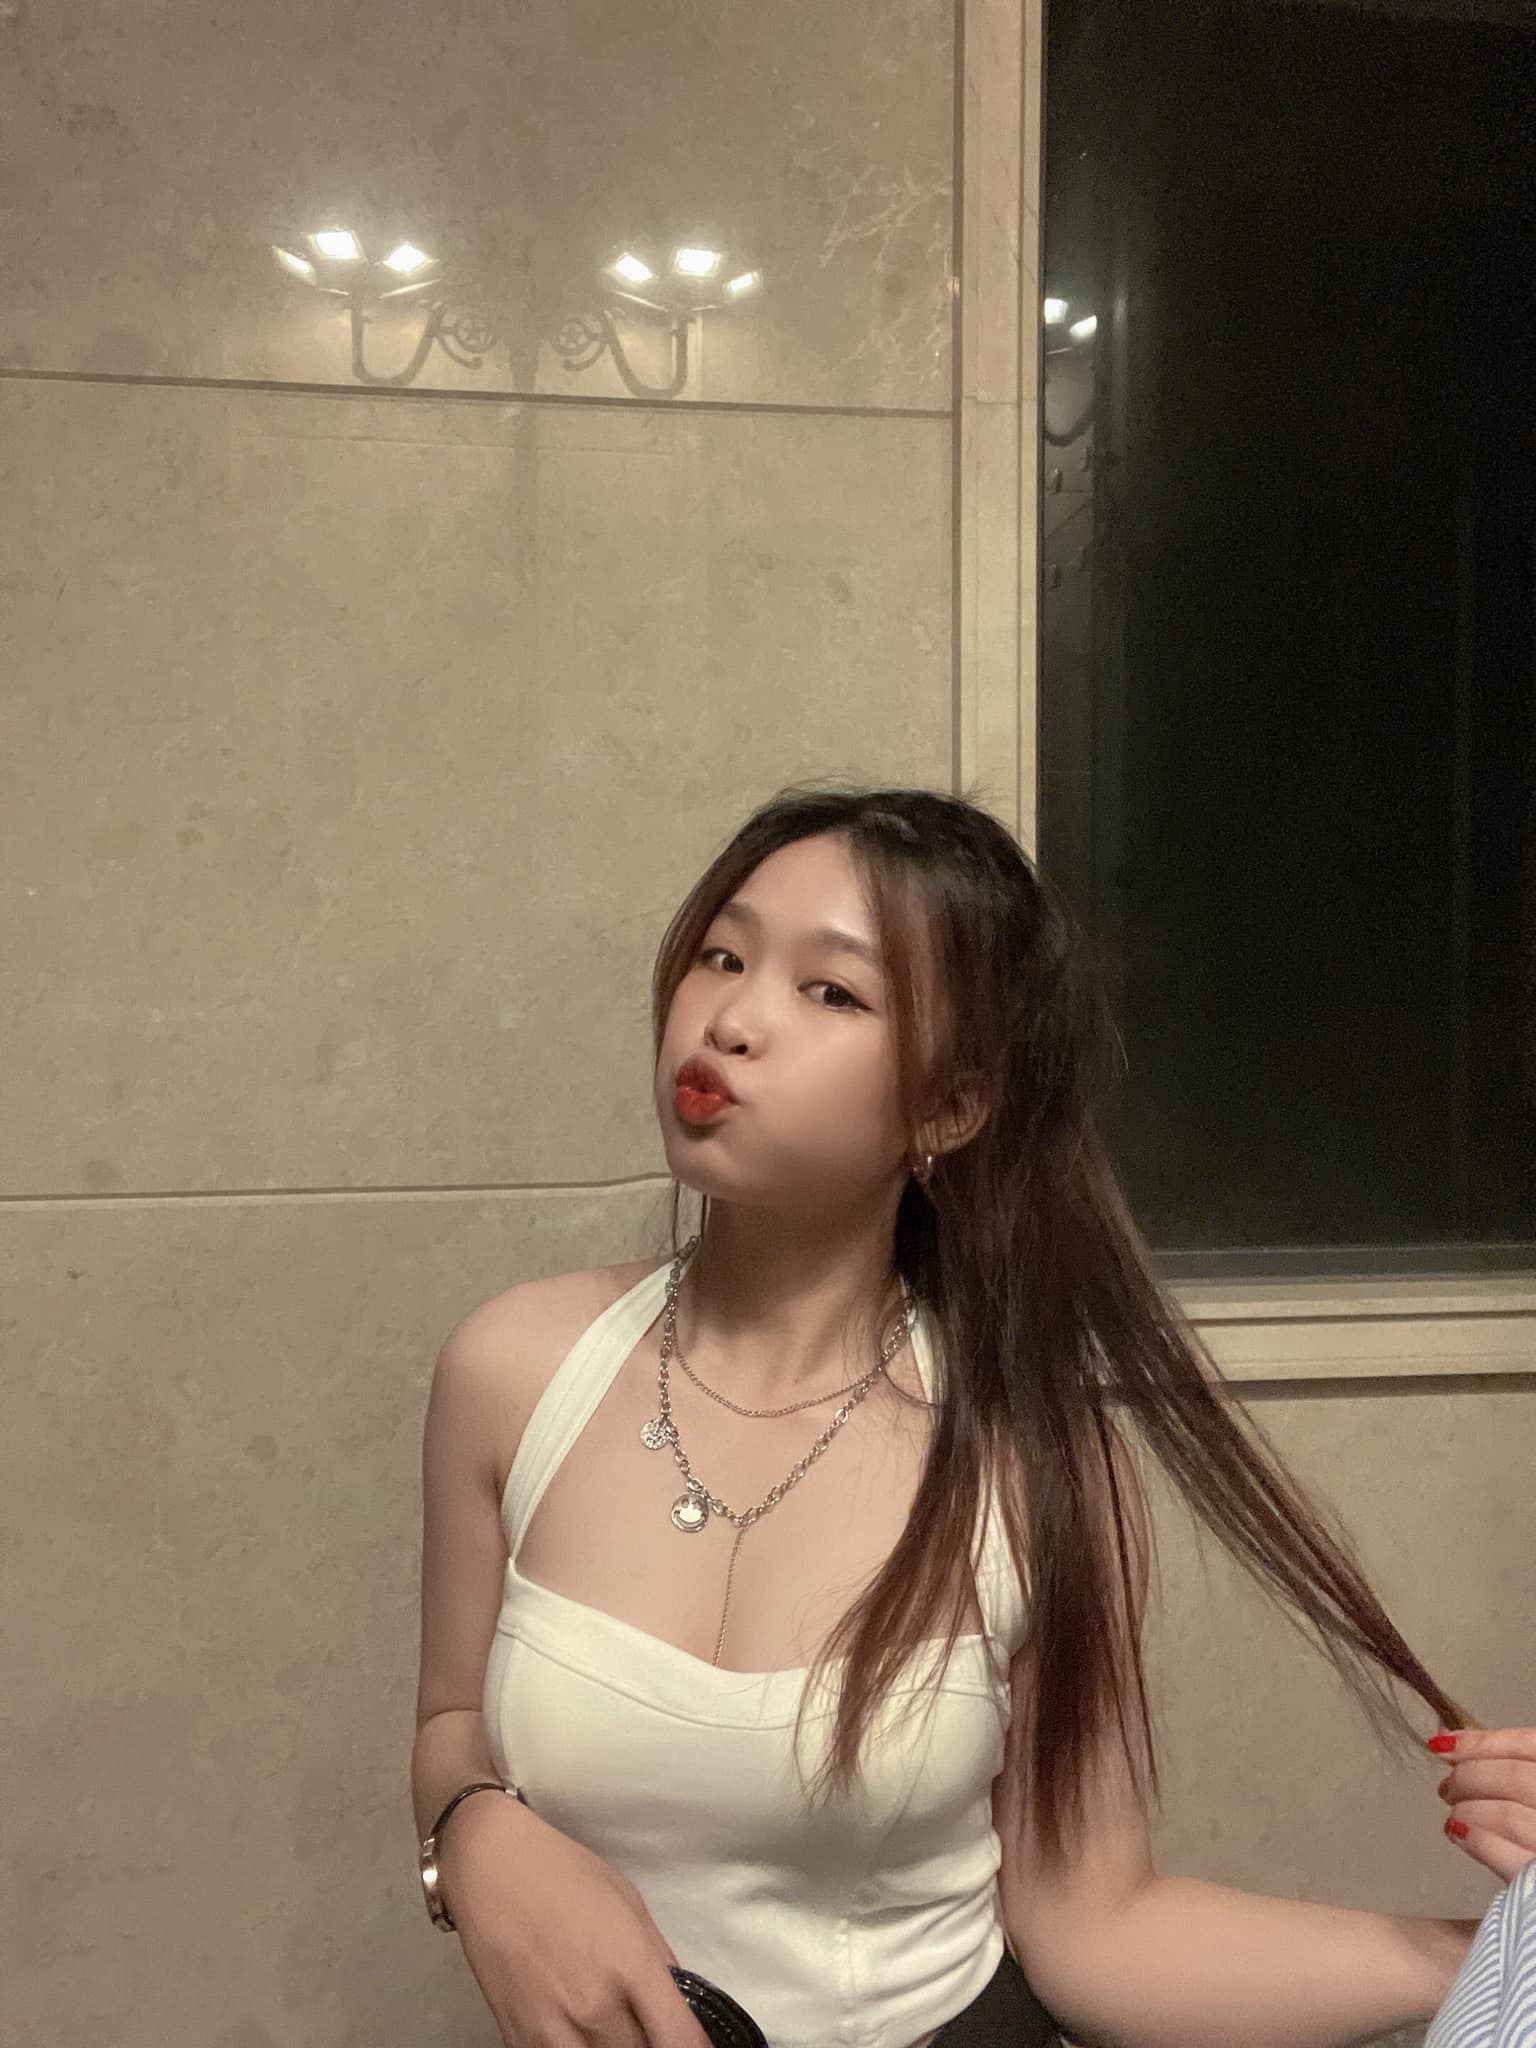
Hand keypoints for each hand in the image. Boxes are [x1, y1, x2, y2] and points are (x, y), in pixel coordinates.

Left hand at [1431, 1725, 1535, 1881]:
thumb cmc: (1534, 1812)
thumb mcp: (1534, 1784)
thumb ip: (1507, 1762)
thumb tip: (1449, 1741)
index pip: (1529, 1745)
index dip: (1482, 1743)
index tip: (1443, 1746)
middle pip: (1516, 1779)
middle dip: (1470, 1778)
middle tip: (1448, 1788)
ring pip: (1510, 1817)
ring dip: (1469, 1812)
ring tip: (1455, 1816)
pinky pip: (1510, 1860)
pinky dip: (1478, 1843)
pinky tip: (1460, 1836)